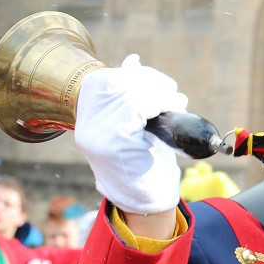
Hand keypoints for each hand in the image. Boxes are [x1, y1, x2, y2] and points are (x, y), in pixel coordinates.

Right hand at [74, 54, 186, 214]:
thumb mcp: (135, 124)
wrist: (147, 202)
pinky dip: (160, 102)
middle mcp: (85, 126)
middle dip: (148, 81)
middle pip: (115, 84)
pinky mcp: (114, 143)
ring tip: (178, 100)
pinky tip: (174, 107)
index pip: (100, 81)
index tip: (157, 81)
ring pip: (129, 95)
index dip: (130, 75)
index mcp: (85, 119)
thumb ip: (130, 96)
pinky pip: (138, 109)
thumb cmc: (144, 163)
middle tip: (172, 90)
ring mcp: (96, 135)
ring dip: (159, 92)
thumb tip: (133, 61)